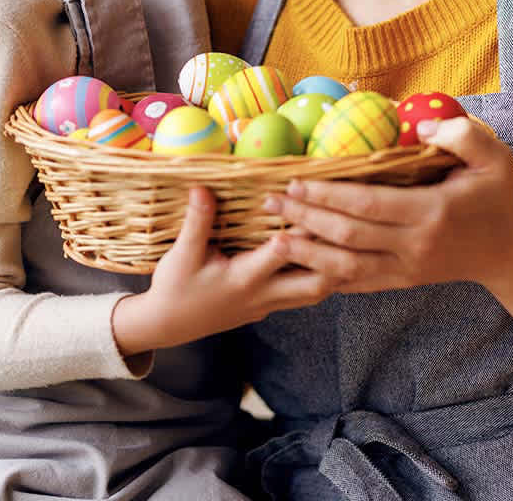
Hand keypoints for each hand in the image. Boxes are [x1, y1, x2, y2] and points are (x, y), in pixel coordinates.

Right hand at [112, 186, 339, 355]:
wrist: (168, 326)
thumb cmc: (175, 287)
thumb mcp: (182, 254)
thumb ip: (197, 221)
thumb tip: (202, 187)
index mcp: (244, 279)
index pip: (281, 255)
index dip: (297, 229)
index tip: (307, 203)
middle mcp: (263, 294)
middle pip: (315, 282)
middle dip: (333, 255)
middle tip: (344, 223)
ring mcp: (268, 304)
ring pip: (316, 292)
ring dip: (332, 267)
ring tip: (344, 238)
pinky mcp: (268, 306)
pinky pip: (305, 295)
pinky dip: (321, 277)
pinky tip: (327, 257)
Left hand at [262, 116, 512, 293]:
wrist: (510, 249)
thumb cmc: (496, 195)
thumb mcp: (494, 156)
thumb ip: (461, 135)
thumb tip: (422, 126)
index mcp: (431, 212)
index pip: (368, 204)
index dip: (328, 195)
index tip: (296, 180)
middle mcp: (414, 246)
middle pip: (348, 236)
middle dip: (306, 218)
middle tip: (271, 201)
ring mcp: (407, 269)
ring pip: (347, 267)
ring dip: (307, 252)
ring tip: (274, 236)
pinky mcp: (402, 281)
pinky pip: (357, 283)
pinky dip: (326, 275)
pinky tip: (299, 263)